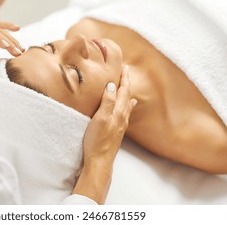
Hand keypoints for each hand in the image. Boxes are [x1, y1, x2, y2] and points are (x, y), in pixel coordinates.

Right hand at [72, 65, 136, 203]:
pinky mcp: (117, 130)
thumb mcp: (100, 118)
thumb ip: (107, 102)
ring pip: (126, 104)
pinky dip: (127, 104)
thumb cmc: (97, 140)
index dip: (124, 78)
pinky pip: (125, 112)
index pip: (123, 90)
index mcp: (118, 111)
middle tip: (125, 71)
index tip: (124, 66)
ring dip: (126, 92)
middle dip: (126, 82)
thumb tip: (111, 85)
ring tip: (128, 85)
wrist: (100, 161)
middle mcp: (122, 116)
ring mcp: (121, 124)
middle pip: (126, 95)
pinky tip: (129, 106)